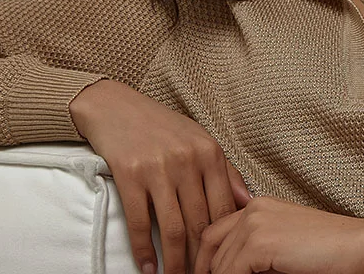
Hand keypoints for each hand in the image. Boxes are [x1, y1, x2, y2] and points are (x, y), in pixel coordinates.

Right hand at [69, 79, 251, 273]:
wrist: (116, 106)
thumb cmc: (161, 126)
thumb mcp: (199, 140)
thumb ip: (225, 171)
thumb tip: (247, 203)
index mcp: (210, 153)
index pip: (224, 208)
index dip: (226, 242)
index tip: (225, 262)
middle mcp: (188, 160)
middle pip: (200, 223)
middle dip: (202, 259)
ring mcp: (159, 168)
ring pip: (174, 229)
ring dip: (175, 263)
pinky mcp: (130, 175)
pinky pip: (140, 223)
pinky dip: (144, 251)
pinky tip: (148, 268)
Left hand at [193, 196, 363, 273]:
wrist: (361, 247)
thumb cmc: (330, 252)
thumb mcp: (284, 249)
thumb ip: (257, 254)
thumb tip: (229, 272)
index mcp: (260, 206)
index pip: (215, 233)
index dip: (206, 260)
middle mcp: (253, 209)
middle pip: (210, 245)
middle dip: (208, 270)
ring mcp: (255, 223)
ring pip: (219, 264)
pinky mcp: (260, 242)